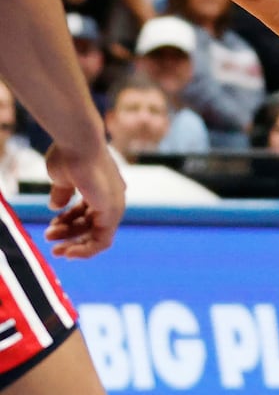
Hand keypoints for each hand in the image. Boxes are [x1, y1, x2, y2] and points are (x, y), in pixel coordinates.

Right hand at [43, 141, 123, 259]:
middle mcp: (112, 197)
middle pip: (92, 225)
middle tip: (49, 239)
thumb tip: (56, 206)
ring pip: (95, 235)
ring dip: (72, 242)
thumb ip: (62, 193)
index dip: (70, 222)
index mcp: (102, 188)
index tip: (53, 228)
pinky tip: (68, 252)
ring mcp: (114, 204)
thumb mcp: (62, 178)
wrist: (78, 142)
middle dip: (68, 234)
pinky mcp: (112, 211)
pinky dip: (86, 249)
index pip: (88, 212)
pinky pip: (102, 240)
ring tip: (49, 239)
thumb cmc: (69, 155)